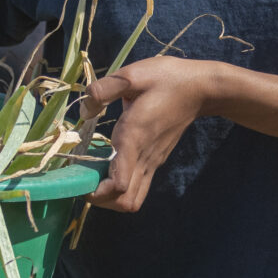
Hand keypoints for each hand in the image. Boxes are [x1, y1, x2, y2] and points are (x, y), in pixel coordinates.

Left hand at [81, 56, 213, 211]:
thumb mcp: (132, 75)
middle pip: (123, 202)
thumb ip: (103, 90)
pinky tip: (108, 167)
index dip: (95, 189)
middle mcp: (144, 157)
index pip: (118, 184)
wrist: (200, 89)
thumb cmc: (167, 79)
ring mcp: (152, 162)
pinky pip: (137, 187)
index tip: (78, 175)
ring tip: (94, 176)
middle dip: (98, 198)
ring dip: (110, 198)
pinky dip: (119, 188)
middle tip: (82, 177)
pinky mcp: (155, 160)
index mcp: (134, 138)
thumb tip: (84, 111)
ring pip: (131, 201)